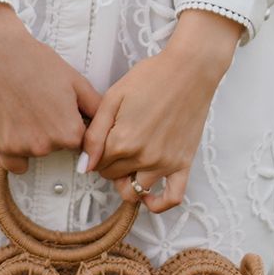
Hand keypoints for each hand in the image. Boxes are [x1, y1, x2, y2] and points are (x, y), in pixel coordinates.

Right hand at [0, 2, 104, 173]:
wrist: (0, 55)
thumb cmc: (38, 63)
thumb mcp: (76, 82)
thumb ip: (96, 108)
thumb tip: (106, 124)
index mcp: (70, 133)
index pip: (80, 142)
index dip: (73, 124)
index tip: (63, 111)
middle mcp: (48, 146)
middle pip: (58, 147)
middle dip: (54, 131)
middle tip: (43, 104)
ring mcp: (23, 148)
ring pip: (37, 152)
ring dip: (35, 138)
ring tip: (26, 107)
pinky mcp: (2, 147)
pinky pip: (15, 164)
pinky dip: (17, 154)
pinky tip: (16, 131)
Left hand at [78, 12, 242, 213]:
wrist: (189, 70)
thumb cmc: (150, 78)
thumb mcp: (113, 98)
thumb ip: (94, 134)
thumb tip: (85, 165)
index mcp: (122, 141)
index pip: (96, 164)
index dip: (95, 152)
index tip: (101, 139)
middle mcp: (143, 157)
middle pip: (112, 176)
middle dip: (108, 164)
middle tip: (114, 144)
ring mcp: (164, 164)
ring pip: (134, 191)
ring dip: (126, 181)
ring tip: (128, 163)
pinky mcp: (183, 164)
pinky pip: (172, 198)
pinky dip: (158, 204)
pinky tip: (149, 196)